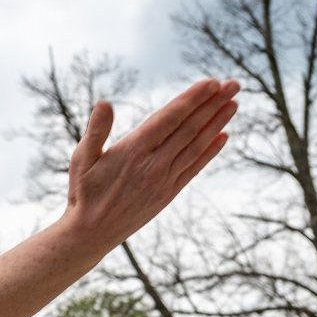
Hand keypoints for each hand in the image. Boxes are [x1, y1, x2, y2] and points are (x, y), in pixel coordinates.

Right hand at [60, 78, 238, 249]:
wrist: (92, 234)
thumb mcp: (82, 159)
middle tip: (233, 84)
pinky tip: (223, 136)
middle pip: (190, 128)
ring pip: (196, 145)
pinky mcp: (169, 193)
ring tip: (234, 104)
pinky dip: (210, 151)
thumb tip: (105, 103)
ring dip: (217, 123)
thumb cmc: (84, 192)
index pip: (169, 118)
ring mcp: (164, 180)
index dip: (192, 99)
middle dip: (213, 104)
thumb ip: (96, 131)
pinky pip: (194, 167)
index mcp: (133, 151)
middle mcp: (154, 164)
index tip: (211, 82)